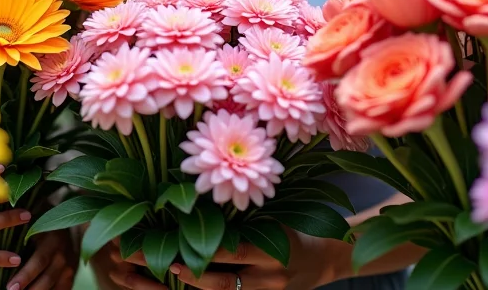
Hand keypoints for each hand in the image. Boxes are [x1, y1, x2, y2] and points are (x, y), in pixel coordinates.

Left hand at [6, 229, 78, 289]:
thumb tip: (0, 259)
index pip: (39, 261)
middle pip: (47, 279)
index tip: (10, 288)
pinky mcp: (71, 277)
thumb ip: (19, 243)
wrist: (64, 228)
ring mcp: (70, 268)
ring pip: (56, 289)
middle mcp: (63, 256)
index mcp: (53, 242)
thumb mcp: (32, 230)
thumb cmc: (39, 229)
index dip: (25, 276)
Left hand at [110, 231, 344, 289]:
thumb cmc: (295, 229)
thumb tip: (201, 206)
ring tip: (170, 279)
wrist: (325, 259)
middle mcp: (269, 278)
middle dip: (189, 276)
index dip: (200, 252)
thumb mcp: (274, 218)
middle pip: (223, 283)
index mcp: (272, 248)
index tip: (172, 249)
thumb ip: (244, 218)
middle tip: (162, 267)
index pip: (231, 253)